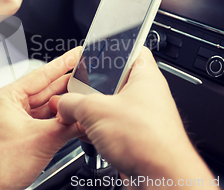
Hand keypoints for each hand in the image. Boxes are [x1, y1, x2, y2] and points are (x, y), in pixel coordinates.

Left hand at [0, 48, 81, 189]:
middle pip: (46, 89)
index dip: (62, 63)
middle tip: (89, 73)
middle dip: (68, 83)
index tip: (76, 54)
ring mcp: (18, 120)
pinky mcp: (24, 134)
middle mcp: (12, 106)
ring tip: (86, 95)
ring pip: (48, 106)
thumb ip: (68, 125)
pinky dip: (61, 120)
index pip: (41, 74)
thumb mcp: (42, 139)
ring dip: (66, 104)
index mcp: (9, 98)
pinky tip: (74, 118)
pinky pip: (46, 121)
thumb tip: (85, 117)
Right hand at [51, 48, 214, 186]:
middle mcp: (146, 94)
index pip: (130, 48)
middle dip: (91, 87)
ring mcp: (141, 117)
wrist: (160, 178)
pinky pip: (111, 126)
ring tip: (77, 113)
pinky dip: (97, 129)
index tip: (93, 52)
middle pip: (113, 80)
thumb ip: (71, 102)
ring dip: (91, 111)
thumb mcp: (95, 111)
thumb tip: (62, 104)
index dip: (110, 47)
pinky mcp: (135, 137)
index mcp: (144, 76)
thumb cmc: (147, 141)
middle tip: (77, 89)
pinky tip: (86, 133)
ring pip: (110, 105)